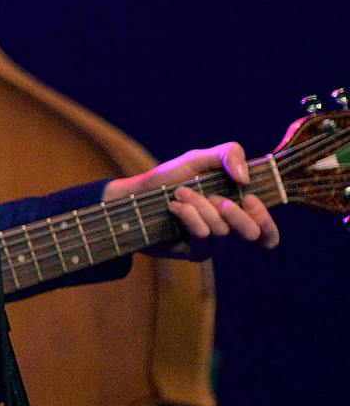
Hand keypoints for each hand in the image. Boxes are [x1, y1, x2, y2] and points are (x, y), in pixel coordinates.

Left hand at [103, 141, 280, 259]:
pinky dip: (188, 215)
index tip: (247, 197)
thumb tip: (245, 178)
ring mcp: (211, 243)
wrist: (135, 194)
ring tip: (180, 193)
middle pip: (253, 234)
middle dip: (236, 214)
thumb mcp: (200, 158)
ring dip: (201, 206)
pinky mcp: (192, 251)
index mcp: (239, 210)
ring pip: (222, 231)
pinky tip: (173, 206)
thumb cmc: (171, 177)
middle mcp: (229, 230)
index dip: (265, 217)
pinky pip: (202, 236)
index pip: (268, 231)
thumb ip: (229, 154)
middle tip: (216, 198)